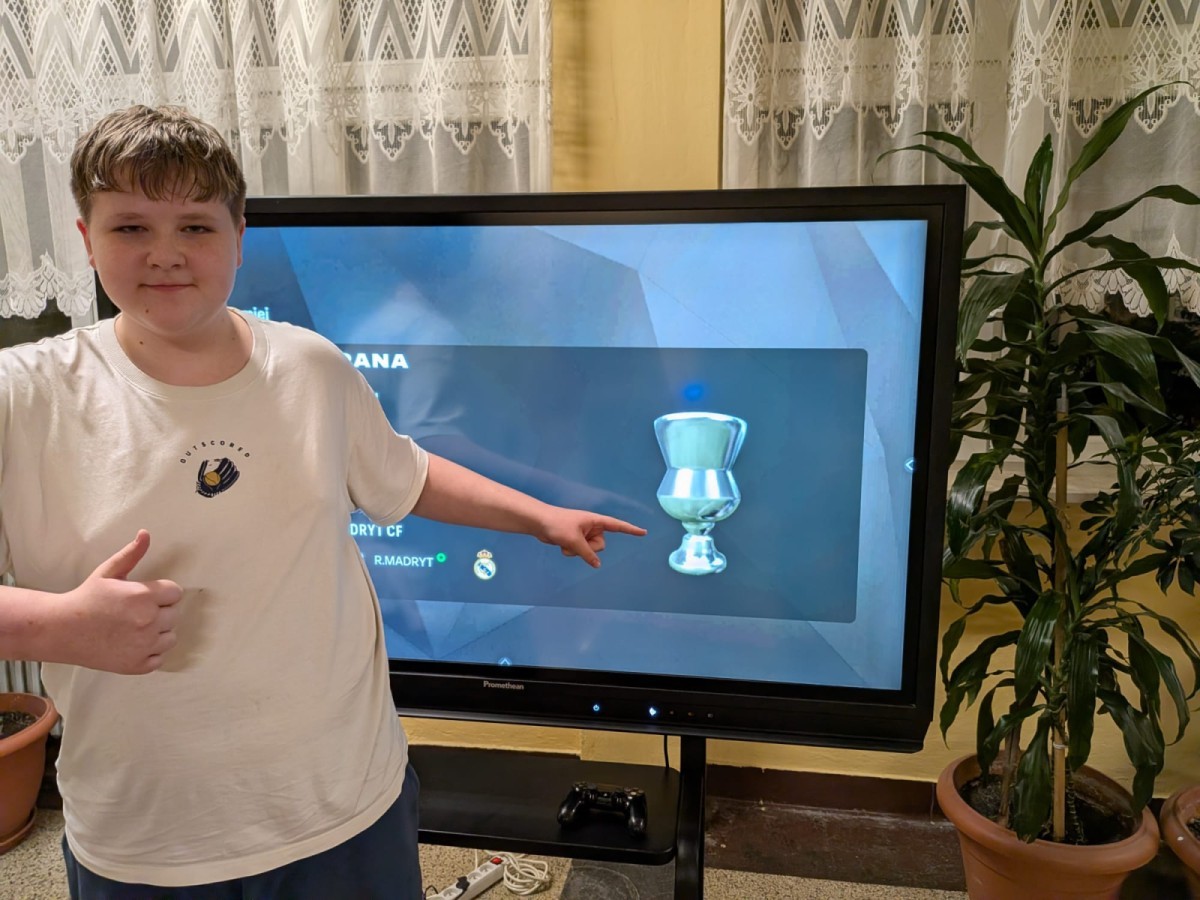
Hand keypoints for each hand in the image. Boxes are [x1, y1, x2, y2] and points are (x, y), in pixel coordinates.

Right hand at [49, 530, 182, 673]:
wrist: (61, 630)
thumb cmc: (86, 598)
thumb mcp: (108, 572)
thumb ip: (131, 554)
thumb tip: (146, 534)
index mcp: (144, 596)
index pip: (176, 592)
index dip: (162, 593)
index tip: (146, 595)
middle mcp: (148, 621)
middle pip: (175, 614)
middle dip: (160, 611)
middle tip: (137, 612)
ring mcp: (144, 646)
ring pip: (170, 637)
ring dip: (158, 633)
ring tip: (136, 628)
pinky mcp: (137, 665)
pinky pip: (159, 658)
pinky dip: (150, 653)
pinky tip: (133, 644)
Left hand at [535, 507, 646, 567]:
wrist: (538, 522)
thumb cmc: (557, 525)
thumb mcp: (574, 541)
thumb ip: (588, 554)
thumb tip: (597, 565)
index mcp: (595, 521)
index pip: (617, 526)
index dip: (631, 530)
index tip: (644, 532)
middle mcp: (592, 527)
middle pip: (601, 545)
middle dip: (588, 549)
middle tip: (575, 541)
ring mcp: (584, 534)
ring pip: (590, 551)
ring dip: (577, 551)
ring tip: (565, 542)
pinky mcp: (576, 540)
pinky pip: (580, 552)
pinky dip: (571, 551)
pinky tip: (561, 544)